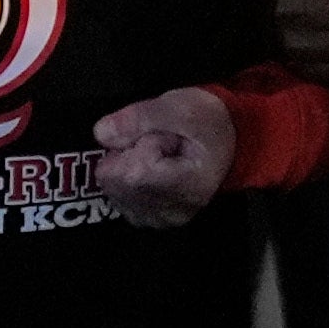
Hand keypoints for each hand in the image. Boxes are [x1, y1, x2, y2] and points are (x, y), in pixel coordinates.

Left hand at [90, 85, 238, 225]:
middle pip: (115, 181)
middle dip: (129, 153)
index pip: (133, 171)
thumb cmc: (208, 122)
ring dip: (127, 165)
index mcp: (187, 188)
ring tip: (158, 155)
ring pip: (112, 188)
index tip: (165, 136)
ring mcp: (158, 221)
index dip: (140, 144)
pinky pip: (116, 196)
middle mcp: (171, 214)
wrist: (227, 140)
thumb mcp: (182, 106)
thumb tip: (101, 133)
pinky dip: (126, 179)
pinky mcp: (147, 221)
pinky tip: (151, 169)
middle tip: (159, 143)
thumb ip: (141, 117)